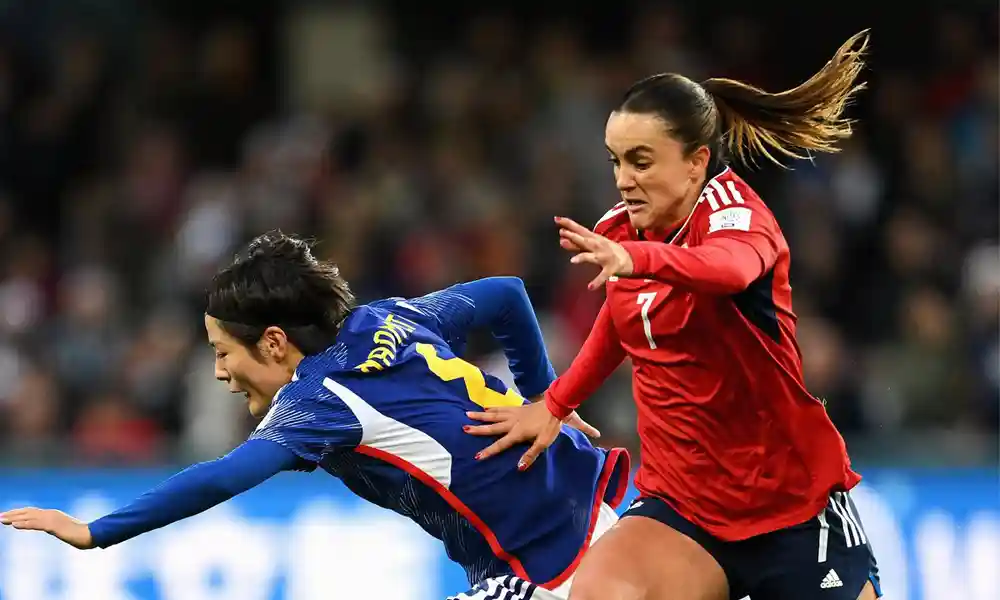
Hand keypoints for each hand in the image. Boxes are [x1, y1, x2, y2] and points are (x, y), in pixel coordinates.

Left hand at [1, 507, 94, 548]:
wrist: (92, 535)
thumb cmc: (82, 535)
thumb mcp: (68, 530)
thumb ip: (61, 529)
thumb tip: (61, 531)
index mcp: (54, 515)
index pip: (33, 512)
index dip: (20, 513)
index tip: (8, 516)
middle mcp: (52, 514)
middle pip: (28, 512)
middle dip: (13, 514)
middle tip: (0, 517)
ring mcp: (53, 518)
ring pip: (29, 517)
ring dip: (14, 518)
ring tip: (2, 520)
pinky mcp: (53, 525)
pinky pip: (36, 524)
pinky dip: (24, 524)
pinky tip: (14, 525)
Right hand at [465, 400, 598, 470]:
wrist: (555, 405)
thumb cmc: (550, 426)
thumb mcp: (543, 443)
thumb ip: (530, 455)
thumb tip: (519, 468)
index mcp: (517, 433)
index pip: (500, 444)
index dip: (489, 451)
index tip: (477, 456)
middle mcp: (512, 422)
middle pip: (492, 426)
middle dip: (478, 429)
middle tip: (464, 428)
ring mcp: (514, 413)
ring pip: (494, 415)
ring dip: (481, 415)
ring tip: (469, 414)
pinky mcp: (517, 407)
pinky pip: (501, 408)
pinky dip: (492, 408)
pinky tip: (487, 408)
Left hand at [555, 216, 633, 289]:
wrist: (628, 258)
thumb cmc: (606, 250)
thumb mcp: (591, 245)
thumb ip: (576, 244)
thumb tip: (561, 240)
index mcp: (594, 239)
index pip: (580, 229)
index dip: (568, 224)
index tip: (557, 219)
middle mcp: (599, 245)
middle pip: (586, 240)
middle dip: (575, 237)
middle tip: (563, 233)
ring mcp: (605, 257)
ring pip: (594, 257)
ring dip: (584, 257)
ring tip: (573, 261)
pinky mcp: (611, 269)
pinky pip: (603, 275)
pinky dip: (597, 281)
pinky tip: (590, 287)